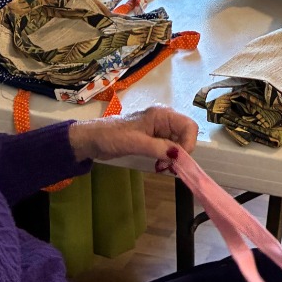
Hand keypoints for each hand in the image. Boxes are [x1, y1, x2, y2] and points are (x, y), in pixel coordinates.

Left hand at [68, 106, 197, 166]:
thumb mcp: (135, 142)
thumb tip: (179, 155)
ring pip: (178, 143)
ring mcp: (158, 130)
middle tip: (168, 166)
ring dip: (173, 157)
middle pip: (185, 135)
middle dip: (181, 152)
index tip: (178, 159)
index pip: (189, 126)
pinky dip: (166, 158)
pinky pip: (168, 148)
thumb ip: (158, 148)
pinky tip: (158, 164)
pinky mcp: (153, 139)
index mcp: (162, 115)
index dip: (189, 143)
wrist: (92, 139)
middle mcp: (163, 120)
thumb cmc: (111, 136)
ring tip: (161, 166)